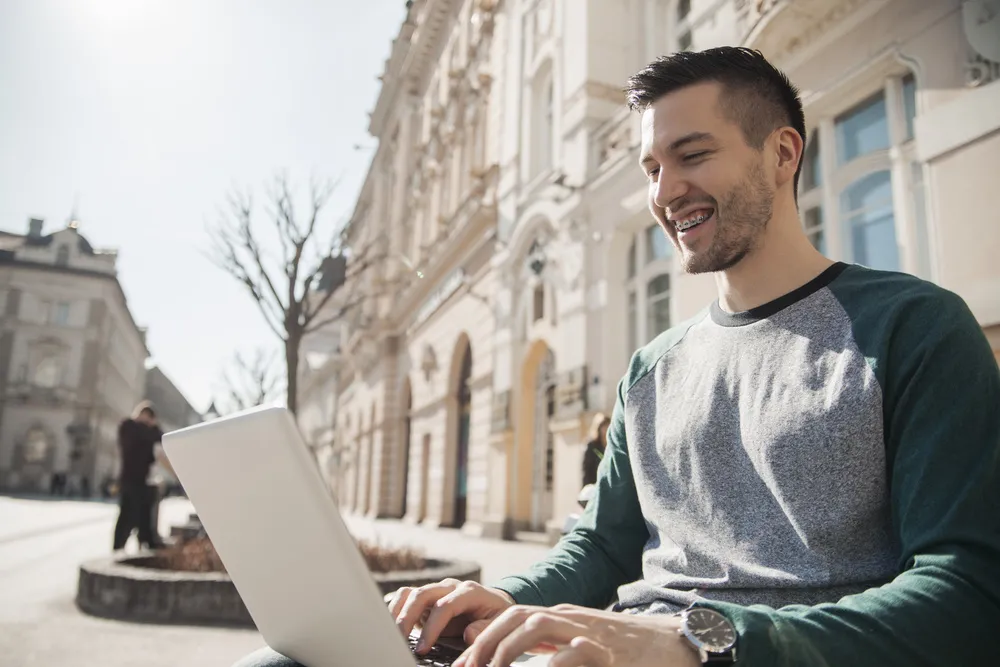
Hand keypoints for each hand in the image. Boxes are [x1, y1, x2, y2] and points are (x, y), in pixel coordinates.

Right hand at [385, 579, 513, 653]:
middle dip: (407, 619)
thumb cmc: (496, 615)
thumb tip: (469, 634)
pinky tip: (392, 627)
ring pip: (409, 593)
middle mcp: (449, 587)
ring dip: (397, 613)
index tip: (423, 649)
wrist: (495, 603)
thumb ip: (485, 629)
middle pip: (421, 595)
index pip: (444, 606)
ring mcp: (436, 590)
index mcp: (469, 592)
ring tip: (392, 635)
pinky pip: (405, 598)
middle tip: (400, 642)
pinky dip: (395, 610)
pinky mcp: (426, 598)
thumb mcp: (499, 623)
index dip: (432, 628)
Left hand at [453, 604, 699, 666]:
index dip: (482, 639)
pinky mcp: (609, 651)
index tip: (461, 665)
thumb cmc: (626, 650)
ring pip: (538, 623)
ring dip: (509, 648)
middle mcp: (571, 618)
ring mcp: (590, 632)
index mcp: (562, 618)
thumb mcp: (578, 644)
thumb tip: (496, 643)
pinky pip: (574, 652)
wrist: (676, 644)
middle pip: (517, 615)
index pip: (511, 617)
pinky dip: (552, 663)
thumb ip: (542, 644)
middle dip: (487, 642)